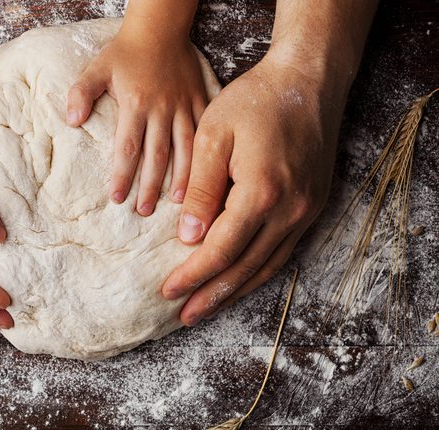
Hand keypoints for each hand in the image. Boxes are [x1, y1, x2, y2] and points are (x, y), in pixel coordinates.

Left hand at [66, 29, 207, 215]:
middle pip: (156, 155)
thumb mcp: (97, 68)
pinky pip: (206, 132)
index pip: (127, 147)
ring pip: (185, 148)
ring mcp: (184, 106)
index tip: (117, 198)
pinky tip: (206, 175)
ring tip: (179, 204)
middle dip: (150, 185)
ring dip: (182, 177)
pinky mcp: (200, 101)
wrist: (160, 28)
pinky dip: (206, 155)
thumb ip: (81, 93)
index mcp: (135, 104)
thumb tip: (71, 121)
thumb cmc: (125, 52)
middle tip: (143, 211)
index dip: (122, 174)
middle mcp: (162, 109)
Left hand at [162, 54, 348, 324]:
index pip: (220, 250)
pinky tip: (239, 282)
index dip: (192, 274)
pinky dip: (258, 272)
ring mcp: (306, 211)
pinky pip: (282, 251)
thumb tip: (188, 237)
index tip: (167, 291)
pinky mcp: (312, 207)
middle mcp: (289, 210)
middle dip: (212, 295)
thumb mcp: (213, 137)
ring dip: (235, 291)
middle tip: (184, 316)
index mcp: (261, 192)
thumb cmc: (254, 101)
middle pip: (245, 267)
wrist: (308, 81)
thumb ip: (200, 190)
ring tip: (206, 309)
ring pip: (267, 266)